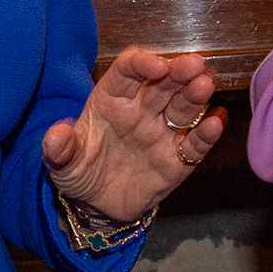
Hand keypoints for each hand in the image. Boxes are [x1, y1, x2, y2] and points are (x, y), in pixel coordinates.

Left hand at [41, 47, 222, 223]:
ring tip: (205, 85)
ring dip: (195, 96)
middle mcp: (141, 111)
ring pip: (183, 108)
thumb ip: (59, 148)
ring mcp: (161, 134)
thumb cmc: (79, 173)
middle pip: (163, 84)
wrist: (96, 208)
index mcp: (112, 100)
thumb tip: (57, 135)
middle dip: (179, 72)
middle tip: (195, 64)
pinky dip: (206, 134)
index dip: (142, 64)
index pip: (128, 72)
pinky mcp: (176, 161)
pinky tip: (216, 121)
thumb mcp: (61, 163)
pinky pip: (194, 145)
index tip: (157, 65)